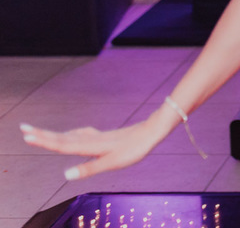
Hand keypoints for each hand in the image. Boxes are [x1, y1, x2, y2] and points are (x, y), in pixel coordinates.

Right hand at [20, 110, 171, 179]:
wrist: (152, 131)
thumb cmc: (134, 148)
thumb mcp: (113, 162)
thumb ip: (89, 169)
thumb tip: (65, 175)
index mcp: (89, 146)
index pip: (61, 144)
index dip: (43, 141)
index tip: (27, 136)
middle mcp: (90, 139)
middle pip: (62, 137)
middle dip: (42, 134)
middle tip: (23, 129)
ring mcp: (96, 136)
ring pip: (70, 135)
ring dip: (53, 134)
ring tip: (38, 133)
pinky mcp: (103, 136)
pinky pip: (80, 134)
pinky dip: (69, 134)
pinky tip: (72, 135)